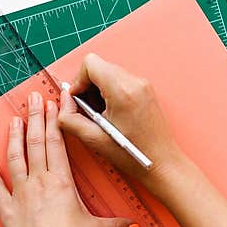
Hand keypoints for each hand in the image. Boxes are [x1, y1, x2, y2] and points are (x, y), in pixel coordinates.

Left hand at [0, 91, 137, 226]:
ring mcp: (21, 194)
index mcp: (61, 182)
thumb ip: (116, 225)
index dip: (55, 121)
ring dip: (15, 136)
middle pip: (35, 142)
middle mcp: (39, 182)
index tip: (55, 104)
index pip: (56, 143)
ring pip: (16, 157)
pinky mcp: (8, 209)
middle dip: (35, 118)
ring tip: (15, 119)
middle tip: (34, 99)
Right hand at [58, 53, 188, 195]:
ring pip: (109, 72)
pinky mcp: (146, 89)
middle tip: (87, 110)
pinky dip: (110, 92)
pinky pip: (120, 80)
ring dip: (98, 90)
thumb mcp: (94, 140)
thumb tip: (63, 101)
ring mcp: (143, 84)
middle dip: (87, 86)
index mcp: (122, 91)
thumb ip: (70, 118)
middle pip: (99, 66)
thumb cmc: (135, 155)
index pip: (91, 63)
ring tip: (100, 115)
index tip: (77, 99)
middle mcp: (135, 82)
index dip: (78, 80)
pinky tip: (111, 114)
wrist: (163, 163)